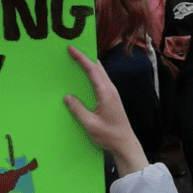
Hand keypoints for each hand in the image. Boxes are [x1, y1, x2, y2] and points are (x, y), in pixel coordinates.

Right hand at [62, 45, 146, 176]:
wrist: (125, 144)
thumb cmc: (109, 135)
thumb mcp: (90, 124)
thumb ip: (78, 110)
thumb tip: (67, 96)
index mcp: (106, 93)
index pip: (92, 70)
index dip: (82, 58)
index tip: (71, 48)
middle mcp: (110, 89)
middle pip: (97, 67)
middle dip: (85, 57)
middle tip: (72, 49)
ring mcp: (112, 93)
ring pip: (100, 73)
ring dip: (89, 65)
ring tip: (76, 59)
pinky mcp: (111, 98)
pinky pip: (100, 81)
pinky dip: (92, 74)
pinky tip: (84, 77)